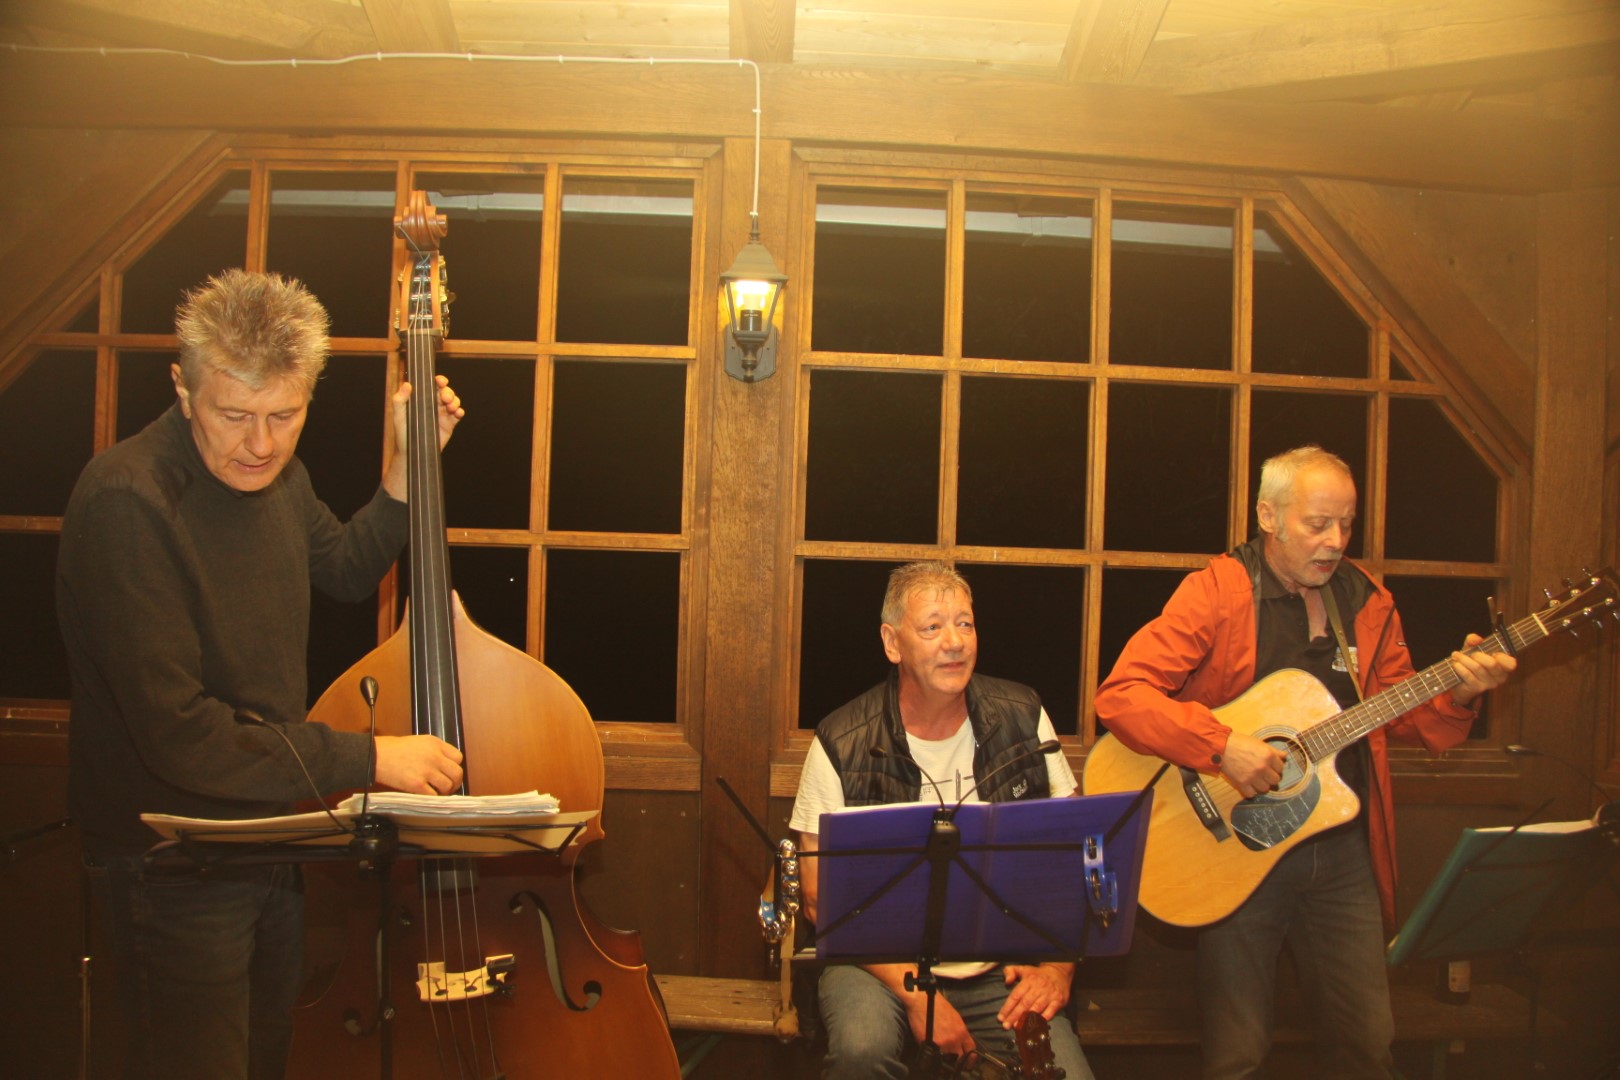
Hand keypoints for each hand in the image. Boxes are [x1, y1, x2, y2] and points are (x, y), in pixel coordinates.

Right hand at [373, 734, 463, 794]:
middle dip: (455, 782)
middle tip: (449, 786)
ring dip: (445, 792)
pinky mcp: (417, 784)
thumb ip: (435, 750)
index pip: (458, 758)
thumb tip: (446, 765)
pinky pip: (434, 795)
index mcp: (435, 744)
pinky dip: (433, 798)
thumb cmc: (394, 749)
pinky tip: (428, 795)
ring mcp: (426, 770)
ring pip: (448, 786)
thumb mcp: (419, 741)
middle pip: (457, 773)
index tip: (450, 772)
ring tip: (438, 792)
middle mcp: (434, 756)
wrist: (377, 755)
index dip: (454, 767)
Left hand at [382, 375, 465, 500]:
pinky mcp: (449, 425)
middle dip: (448, 392)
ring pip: (453, 401)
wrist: (411, 452)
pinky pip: (457, 415)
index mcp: (422, 399)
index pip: (432, 386)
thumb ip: (400, 400)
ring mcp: (442, 414)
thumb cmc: (402, 433)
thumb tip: (406, 384)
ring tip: (450, 407)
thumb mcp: (398, 415)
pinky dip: (460, 412)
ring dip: (455, 401)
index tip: (440, 380)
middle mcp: (433, 405)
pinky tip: (457, 413)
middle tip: (445, 398)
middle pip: (445, 392)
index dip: (438, 381)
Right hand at [907, 991, 974, 1062]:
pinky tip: (933, 1055)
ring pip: (948, 1061)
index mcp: (962, 1031)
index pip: (971, 1050)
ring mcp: (943, 1044)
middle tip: (954, 1064)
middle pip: (961, 1058)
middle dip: (958, 1062)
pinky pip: (935, 1058)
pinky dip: (934, 1059)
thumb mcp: (954, 1017)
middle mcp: (955, 1039)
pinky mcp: (930, 1046)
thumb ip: (959, 1032)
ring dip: (946, 1061)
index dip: (970, 1058)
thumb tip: (959, 1043)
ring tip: (942, 1059)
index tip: (967, 1062)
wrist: (921, 1001)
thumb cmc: (936, 1005)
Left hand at [999, 963, 1071, 1025]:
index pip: (1015, 995)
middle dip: (1014, 1016)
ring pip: (1036, 1008)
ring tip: (1017, 1027)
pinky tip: (1036, 1025)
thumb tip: (1006, 981)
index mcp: (1028, 980)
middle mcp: (1038, 987)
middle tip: (1006, 1026)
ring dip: (1026, 1019)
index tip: (1000, 1017)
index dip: (1007, 1007)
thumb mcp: (1023, 968)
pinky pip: (1051, 1011)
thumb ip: (1010, 971)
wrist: (1059, 972)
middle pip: (1024, 1004)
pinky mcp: (1058, 1000)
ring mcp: (1049, 994)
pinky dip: (1043, 1018)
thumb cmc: (1038, 974)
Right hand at [1220, 731, 1285, 798]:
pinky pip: (1252, 794)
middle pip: (1275, 780)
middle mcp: (1262, 767)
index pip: (1281, 768)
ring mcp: (1252, 776)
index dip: (1275, 767)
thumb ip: (1273, 751)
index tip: (1269, 766)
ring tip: (1255, 779)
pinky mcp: (1242, 783)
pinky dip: (1250, 791)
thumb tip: (1284, 757)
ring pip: (1265, 789)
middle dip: (1270, 777)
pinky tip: (1248, 784)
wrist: (1220, 747)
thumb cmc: (1239, 743)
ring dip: (1261, 785)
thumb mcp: (1259, 743)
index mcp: (1268, 755)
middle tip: (1263, 774)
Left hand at [1447, 632, 1516, 706]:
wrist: (1460, 681)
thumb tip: (1475, 639)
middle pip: (1492, 664)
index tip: (1492, 652)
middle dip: (1478, 655)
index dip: (1501, 657)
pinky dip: (1460, 667)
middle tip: (1470, 653)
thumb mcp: (1472, 649)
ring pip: (1477, 668)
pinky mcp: (1476, 688)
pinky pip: (1468, 675)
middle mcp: (1499, 677)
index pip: (1510, 663)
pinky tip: (1455, 663)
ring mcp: (1488, 684)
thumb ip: (1474, 641)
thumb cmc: (1471, 661)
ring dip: (1464, 659)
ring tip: (1456, 655)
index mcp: (1504, 666)